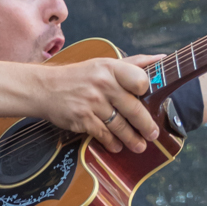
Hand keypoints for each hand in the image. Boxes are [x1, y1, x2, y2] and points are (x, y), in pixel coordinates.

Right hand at [37, 54, 161, 153]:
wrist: (45, 88)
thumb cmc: (79, 76)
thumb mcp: (104, 64)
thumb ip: (133, 63)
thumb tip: (161, 59)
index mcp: (110, 68)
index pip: (139, 80)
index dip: (147, 90)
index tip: (152, 99)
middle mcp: (102, 84)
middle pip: (133, 108)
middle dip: (146, 125)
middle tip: (153, 134)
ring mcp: (92, 103)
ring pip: (120, 125)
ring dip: (132, 138)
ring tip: (139, 145)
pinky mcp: (82, 119)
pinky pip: (103, 134)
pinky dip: (112, 143)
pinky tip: (118, 146)